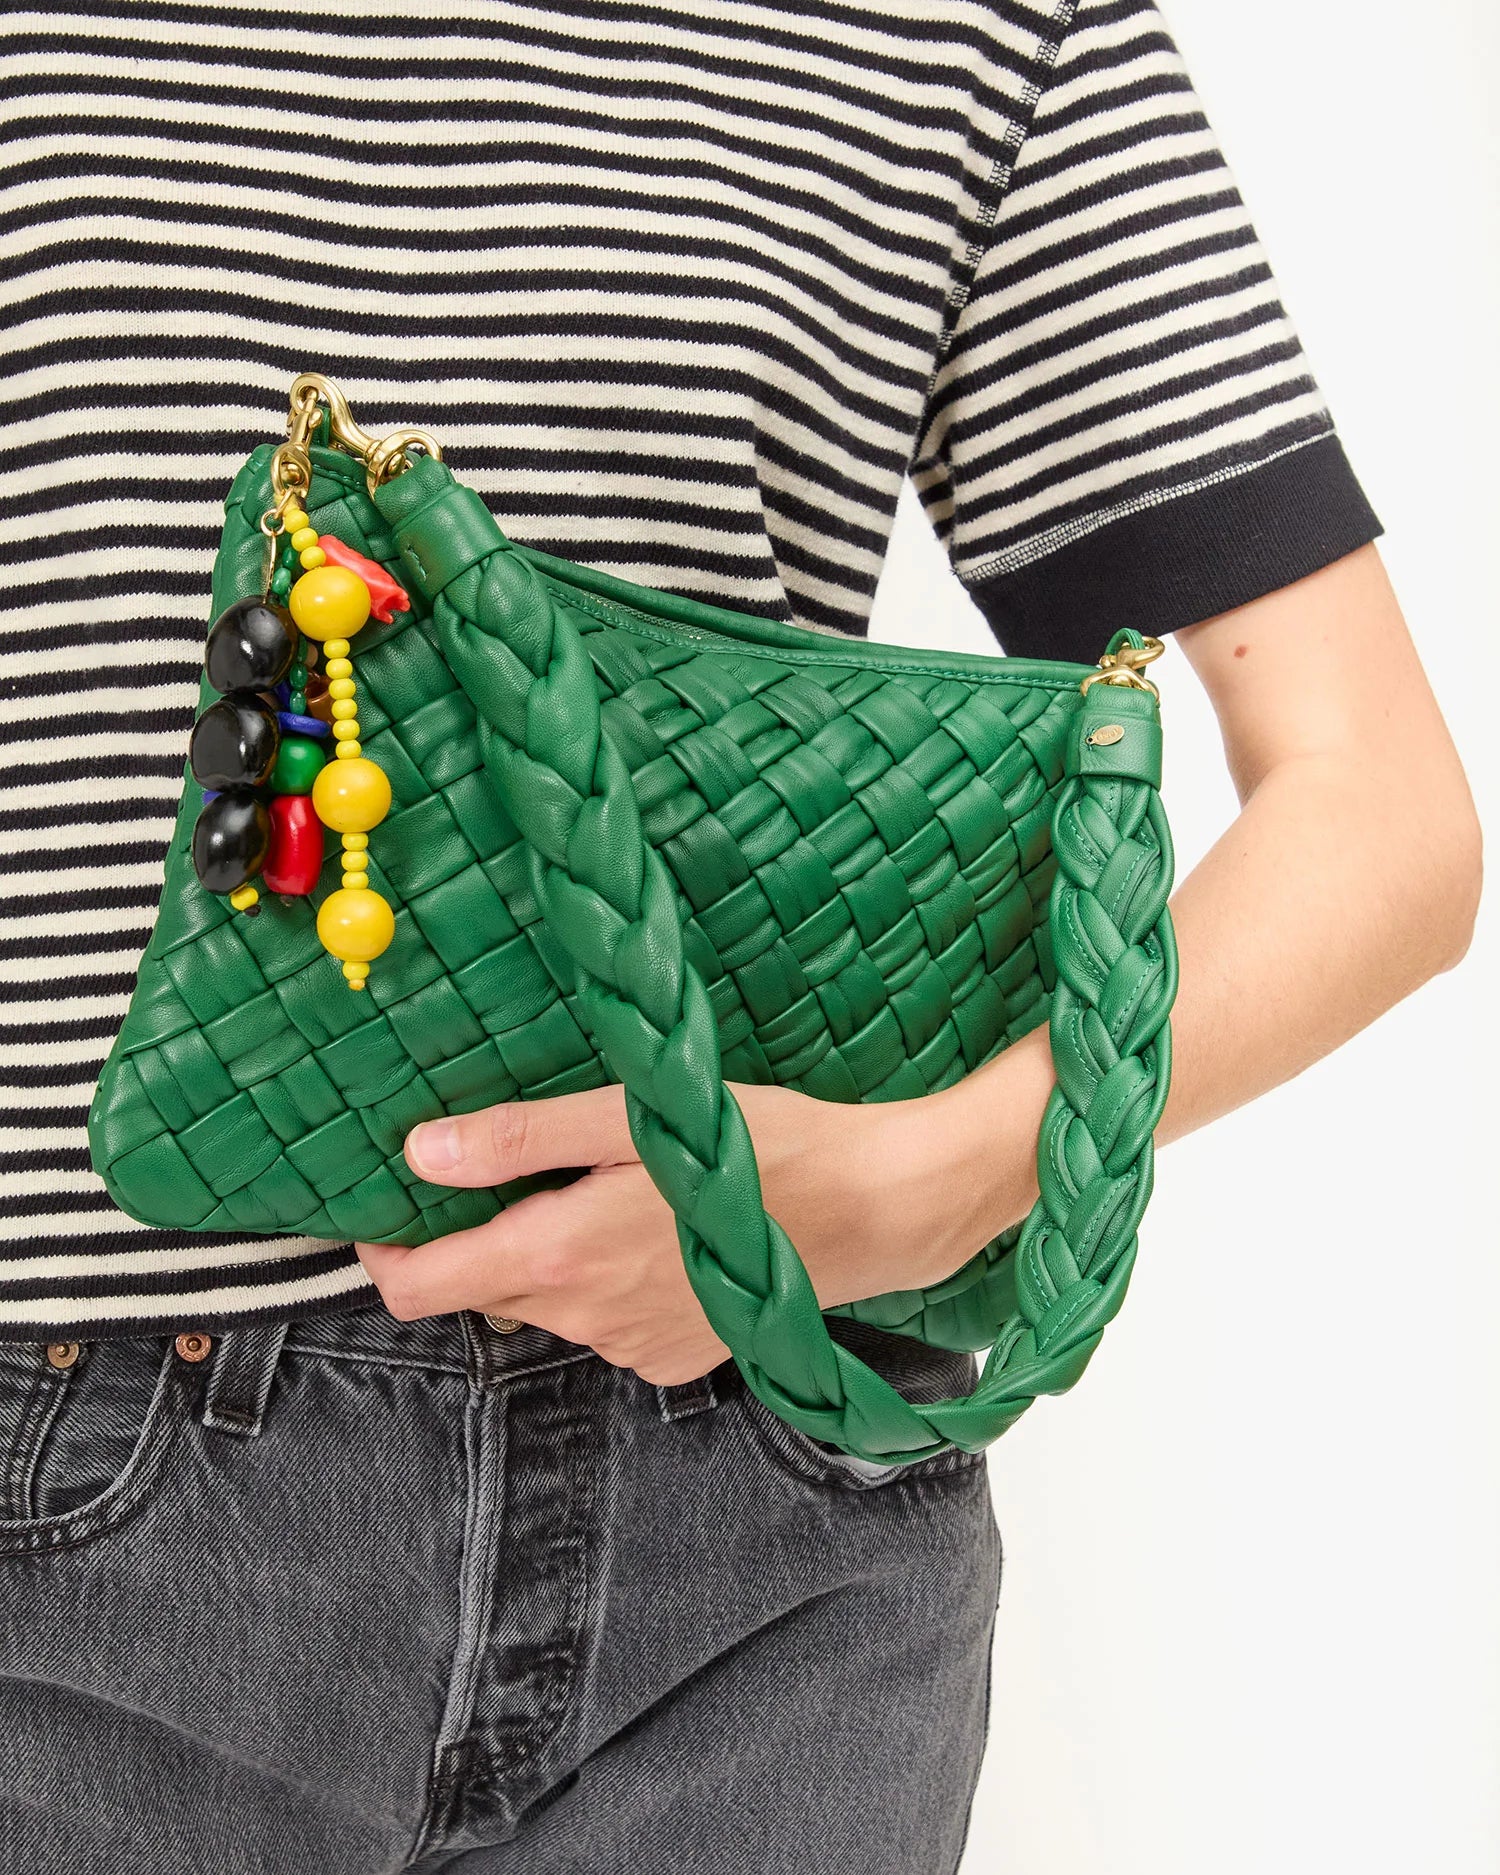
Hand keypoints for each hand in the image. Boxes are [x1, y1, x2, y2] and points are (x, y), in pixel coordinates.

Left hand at [355, 1072, 1039, 1385]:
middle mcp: (586, 1319)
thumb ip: (521, 1138)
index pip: (419, 1288)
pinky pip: (606, 1323)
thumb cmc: (759, 1147)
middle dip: (485, 1235)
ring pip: (549, 1304)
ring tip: (612, 1190)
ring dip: (554, 1255)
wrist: (873, 1210)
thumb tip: (420, 1152)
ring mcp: (632, 1348)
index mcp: (559, 1257)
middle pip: (485, 1289)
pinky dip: (608, 1282)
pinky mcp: (675, 1358)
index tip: (395, 1202)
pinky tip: (660, 1234)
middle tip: (529, 1168)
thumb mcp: (631, 1117)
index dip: (387, 1249)